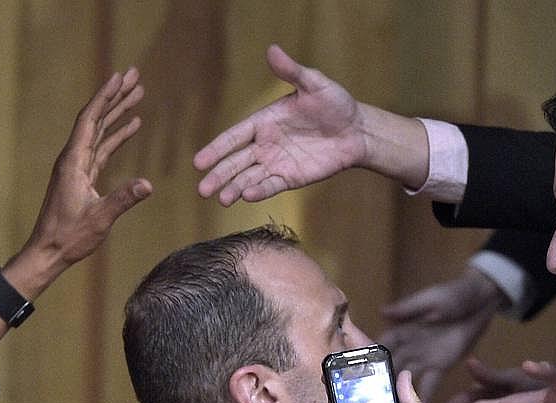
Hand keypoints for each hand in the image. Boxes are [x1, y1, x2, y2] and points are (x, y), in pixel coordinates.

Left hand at [4, 67, 152, 298]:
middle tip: (135, 76)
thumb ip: (122, 200)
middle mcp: (74, 159)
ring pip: (101, 132)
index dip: (105, 97)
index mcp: (74, 162)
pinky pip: (102, 148)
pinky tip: (131, 127)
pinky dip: (117, 136)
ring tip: (138, 95)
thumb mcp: (99, 218)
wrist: (48, 251)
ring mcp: (78, 167)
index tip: (119, 76)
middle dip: (116, 97)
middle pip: (96, 119)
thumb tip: (147, 185)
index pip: (90, 120)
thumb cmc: (69, 237)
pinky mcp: (83, 177)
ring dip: (118, 113)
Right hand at [193, 44, 364, 205]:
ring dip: (234, 188)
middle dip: (219, 176)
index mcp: (263, 121)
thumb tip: (272, 49)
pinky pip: (271, 186)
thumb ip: (292, 71)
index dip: (216, 149)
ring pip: (248, 178)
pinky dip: (259, 191)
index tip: (198, 162)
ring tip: (223, 199)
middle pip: (235, 162)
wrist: (357, 130)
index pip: (233, 137)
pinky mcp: (290, 177)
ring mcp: (276, 163)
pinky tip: (247, 196)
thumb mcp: (314, 83)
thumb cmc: (335, 103)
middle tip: (202, 190)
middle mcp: (264, 144)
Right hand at [381, 267, 504, 402]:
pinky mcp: (441, 366)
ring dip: (398, 392)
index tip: (357, 372)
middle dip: (380, 381)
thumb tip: (382, 312)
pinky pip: (430, 383)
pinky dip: (424, 396)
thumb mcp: (430, 299)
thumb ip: (408, 308)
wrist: (480, 303)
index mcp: (404, 329)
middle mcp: (410, 346)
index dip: (370, 358)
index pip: (382, 346)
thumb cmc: (454, 295)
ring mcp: (425, 358)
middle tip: (368, 400)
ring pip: (407, 379)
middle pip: (391, 366)